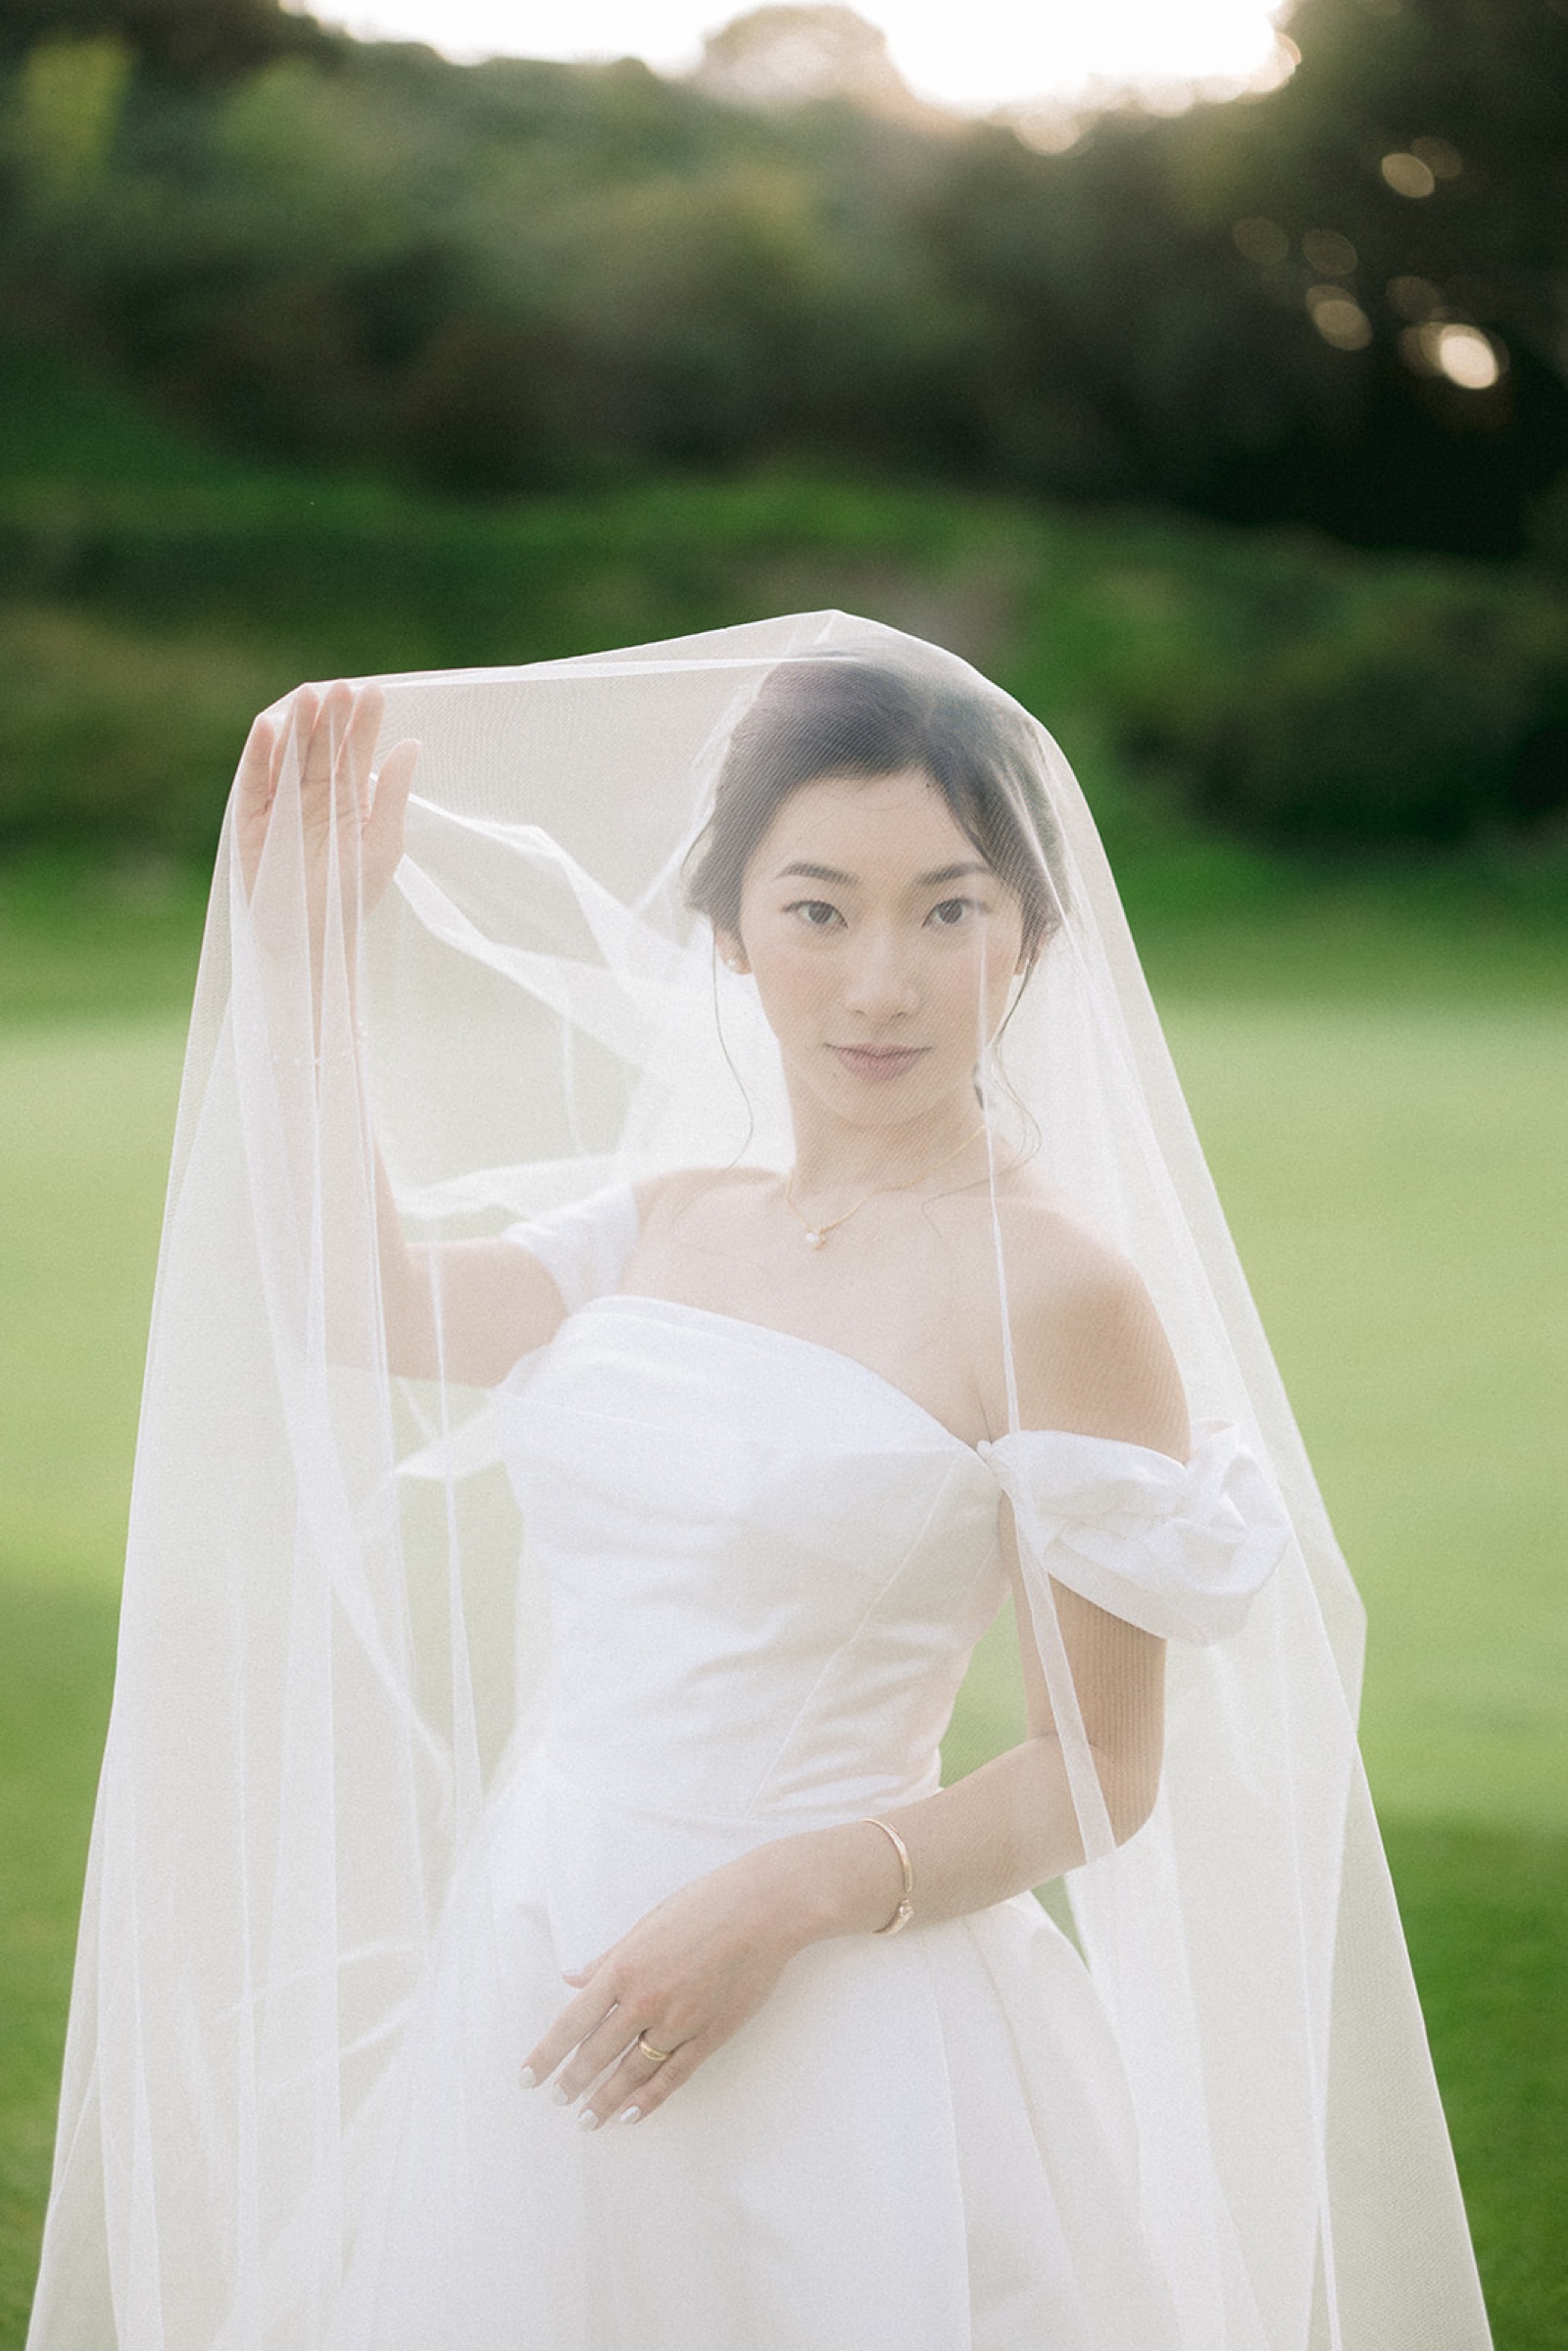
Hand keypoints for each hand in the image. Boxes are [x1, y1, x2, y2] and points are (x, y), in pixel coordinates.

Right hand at [235, 679, 419, 941]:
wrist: (312, 941)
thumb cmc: (352, 895)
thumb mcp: (382, 843)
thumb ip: (393, 794)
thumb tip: (412, 743)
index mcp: (347, 797)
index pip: (356, 751)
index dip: (364, 723)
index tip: (374, 693)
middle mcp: (313, 793)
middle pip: (322, 746)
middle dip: (332, 717)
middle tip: (342, 688)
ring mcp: (280, 803)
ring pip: (288, 756)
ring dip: (297, 726)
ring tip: (308, 696)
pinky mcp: (250, 819)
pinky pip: (254, 782)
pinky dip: (259, 756)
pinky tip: (268, 726)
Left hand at [520, 1849, 807, 2129]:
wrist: (762, 1911)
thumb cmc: (703, 1906)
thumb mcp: (646, 1924)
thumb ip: (608, 1958)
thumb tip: (573, 1976)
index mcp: (624, 1968)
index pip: (572, 2021)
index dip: (547, 2053)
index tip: (528, 2076)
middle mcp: (645, 2000)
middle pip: (598, 2052)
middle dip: (573, 2080)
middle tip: (557, 2100)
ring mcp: (678, 2021)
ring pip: (633, 2071)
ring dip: (607, 2098)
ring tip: (588, 2118)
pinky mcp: (709, 2034)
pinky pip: (673, 2075)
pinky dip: (650, 2098)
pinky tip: (632, 2114)